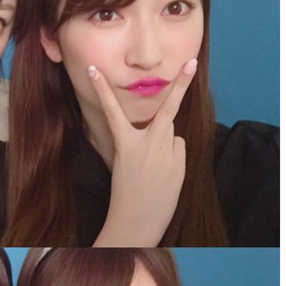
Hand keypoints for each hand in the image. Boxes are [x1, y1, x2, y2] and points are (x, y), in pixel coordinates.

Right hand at [90, 58, 196, 246]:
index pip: (113, 111)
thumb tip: (167, 129)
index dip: (102, 90)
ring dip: (165, 140)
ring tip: (154, 166)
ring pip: (171, 133)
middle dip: (180, 84)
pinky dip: (173, 155)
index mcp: (126, 145)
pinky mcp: (180, 164)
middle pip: (167, 109)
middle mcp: (148, 145)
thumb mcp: (125, 164)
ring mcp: (167, 154)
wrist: (135, 222)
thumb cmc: (126, 194)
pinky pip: (178, 148)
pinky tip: (164, 174)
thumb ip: (142, 142)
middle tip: (192, 63)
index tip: (94, 69)